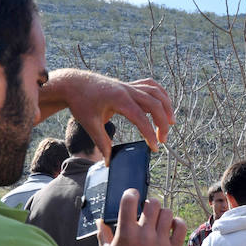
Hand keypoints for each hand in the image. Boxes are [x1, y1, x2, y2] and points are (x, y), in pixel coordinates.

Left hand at [39, 70, 174, 162]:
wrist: (73, 83)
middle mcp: (126, 90)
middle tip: (162, 140)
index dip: (149, 134)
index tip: (154, 148)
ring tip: (171, 123)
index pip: (140, 117)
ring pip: (156, 92)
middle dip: (162, 123)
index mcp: (118, 99)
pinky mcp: (128, 85)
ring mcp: (129, 86)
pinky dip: (160, 94)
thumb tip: (108, 161)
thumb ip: (101, 142)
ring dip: (166, 107)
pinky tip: (163, 105)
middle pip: (154, 104)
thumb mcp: (89, 124)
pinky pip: (150, 86)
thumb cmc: (80, 102)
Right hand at [97, 190, 185, 245]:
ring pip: (167, 213)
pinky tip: (171, 227)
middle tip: (147, 210)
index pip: (129, 201)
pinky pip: (180, 226)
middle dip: (149, 204)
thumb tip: (99, 221)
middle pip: (152, 204)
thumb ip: (103, 235)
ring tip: (158, 220)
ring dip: (162, 213)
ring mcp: (161, 243)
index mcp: (126, 234)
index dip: (132, 193)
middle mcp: (144, 236)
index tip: (133, 194)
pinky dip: (176, 223)